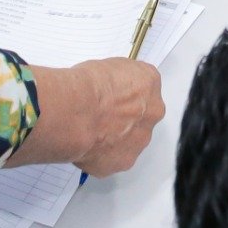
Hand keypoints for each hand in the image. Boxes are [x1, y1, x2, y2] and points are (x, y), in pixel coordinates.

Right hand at [21, 58, 164, 176]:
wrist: (76, 113)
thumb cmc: (87, 87)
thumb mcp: (107, 66)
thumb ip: (117, 81)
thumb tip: (110, 88)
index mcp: (150, 84)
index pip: (144, 88)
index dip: (125, 92)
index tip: (113, 95)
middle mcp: (151, 113)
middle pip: (141, 117)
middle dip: (124, 118)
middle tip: (102, 116)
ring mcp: (139, 140)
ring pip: (130, 140)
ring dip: (115, 138)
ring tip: (90, 132)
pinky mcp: (124, 162)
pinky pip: (114, 159)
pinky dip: (102, 155)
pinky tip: (86, 146)